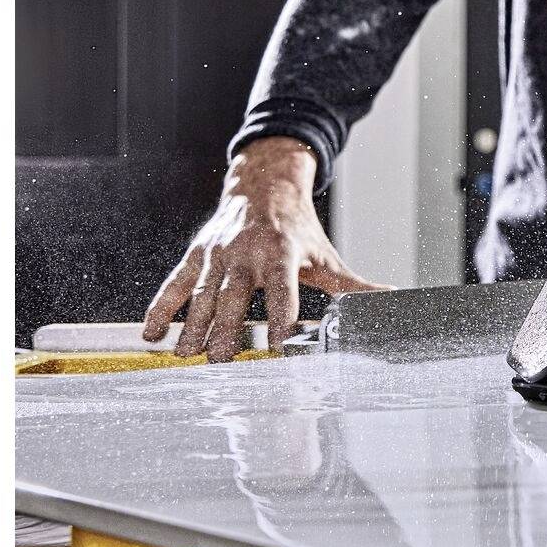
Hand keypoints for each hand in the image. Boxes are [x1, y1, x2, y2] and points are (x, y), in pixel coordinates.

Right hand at [142, 136, 385, 360]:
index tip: (282, 344)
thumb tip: (393, 300)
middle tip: (221, 360)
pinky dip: (161, 307)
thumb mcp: (325, 256)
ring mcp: (217, 253)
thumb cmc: (297, 229)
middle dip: (227, 327)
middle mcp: (246, 251)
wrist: (262, 186)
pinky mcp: (196, 255)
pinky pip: (175, 283)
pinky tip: (153, 334)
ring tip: (186, 354)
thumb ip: (353, 287)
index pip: (283, 286)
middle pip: (236, 293)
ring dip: (192, 324)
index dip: (284, 314)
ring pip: (202, 292)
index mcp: (281, 251)